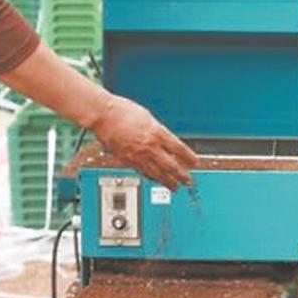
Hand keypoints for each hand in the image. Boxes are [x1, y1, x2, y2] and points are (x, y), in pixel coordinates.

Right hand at [83, 95, 200, 189]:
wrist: (103, 115)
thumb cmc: (122, 110)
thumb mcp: (146, 116)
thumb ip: (156, 130)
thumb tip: (162, 139)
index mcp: (156, 132)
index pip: (178, 148)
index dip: (188, 157)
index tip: (194, 163)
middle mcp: (149, 146)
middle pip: (170, 165)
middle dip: (181, 175)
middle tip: (188, 181)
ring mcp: (138, 155)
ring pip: (157, 173)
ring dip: (167, 181)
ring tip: (174, 187)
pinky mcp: (127, 160)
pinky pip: (143, 172)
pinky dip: (151, 177)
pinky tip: (155, 180)